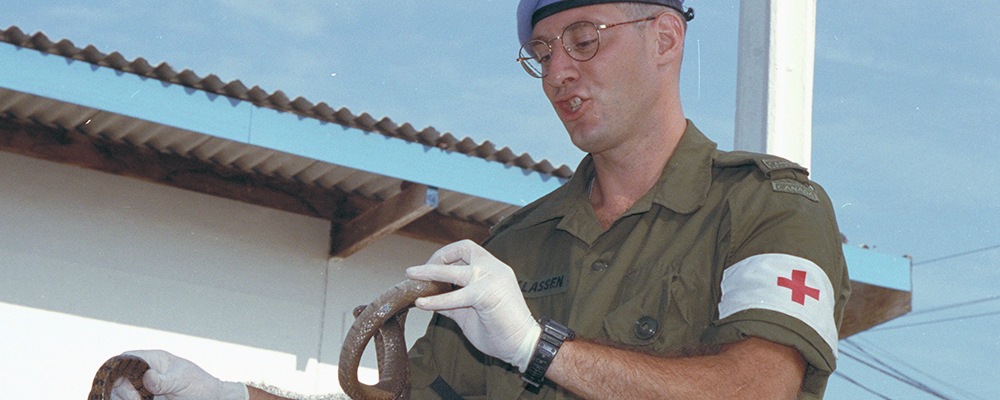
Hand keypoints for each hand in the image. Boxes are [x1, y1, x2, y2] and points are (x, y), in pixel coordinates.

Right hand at [110, 350, 247, 399]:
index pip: (127, 357)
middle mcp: (145, 370)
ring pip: (120, 390)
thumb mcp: (182, 381)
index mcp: (154, 359)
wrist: (210, 399)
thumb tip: (147, 377)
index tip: (127, 386)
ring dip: (125, 397)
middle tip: (137, 399)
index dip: (119, 369)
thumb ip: (164, 380)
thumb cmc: (199, 385)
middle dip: (122, 389)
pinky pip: (129, 398)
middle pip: (119, 376)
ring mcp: (143, 385)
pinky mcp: (144, 397)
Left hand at [406, 240, 540, 371]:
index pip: (467, 249)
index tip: (431, 268)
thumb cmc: (501, 329)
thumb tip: (429, 299)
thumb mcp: (471, 311)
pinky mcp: (485, 295)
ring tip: (411, 276)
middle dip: (437, 256)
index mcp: (493, 269)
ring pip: (454, 269)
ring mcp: (491, 279)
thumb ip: (452, 302)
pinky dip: (436, 299)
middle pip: (462, 248)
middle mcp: (494, 268)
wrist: (525, 345)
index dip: (447, 254)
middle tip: (419, 271)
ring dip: (429, 272)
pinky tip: (422, 303)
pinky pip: (454, 296)